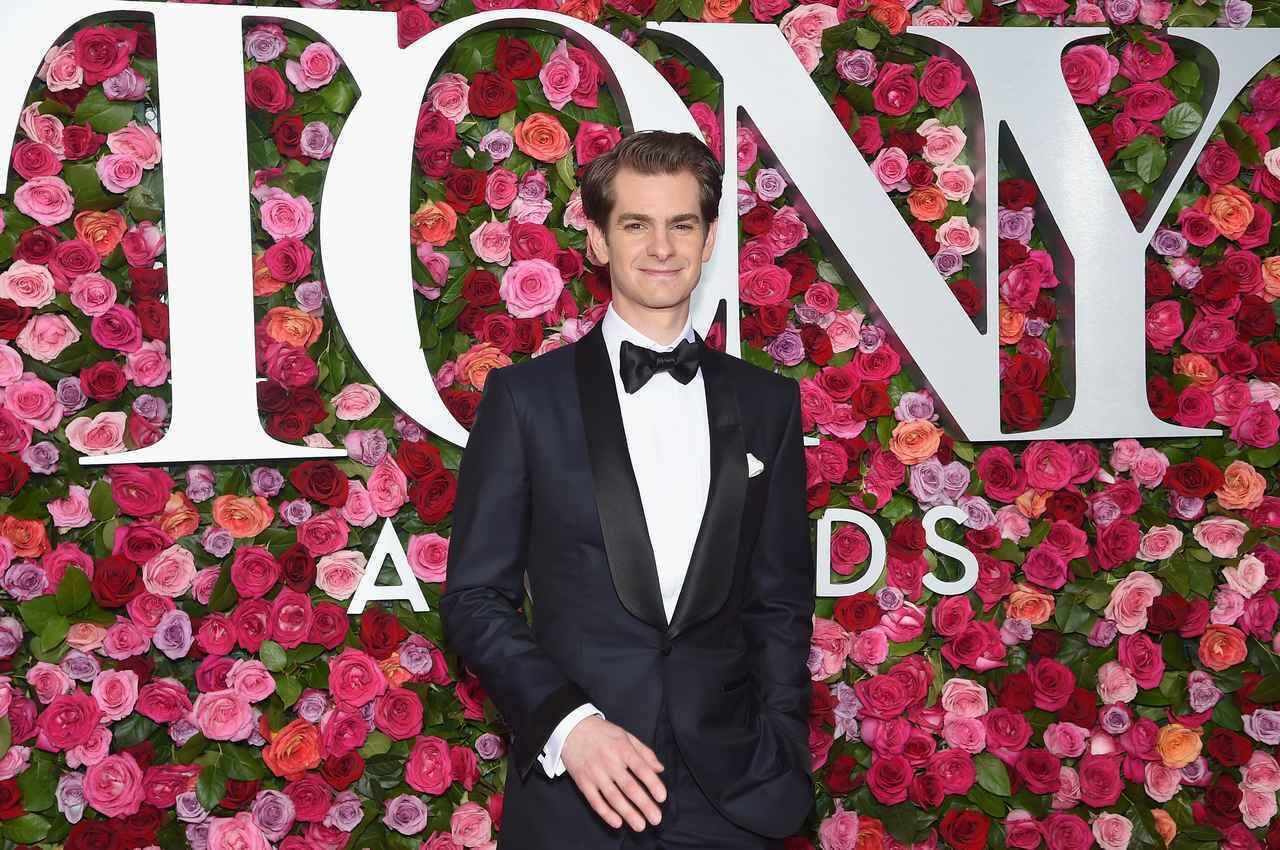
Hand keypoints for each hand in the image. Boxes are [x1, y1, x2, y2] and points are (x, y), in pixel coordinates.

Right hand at [560, 715, 666, 830]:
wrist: (571, 728)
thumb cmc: (602, 732)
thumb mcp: (625, 736)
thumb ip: (644, 752)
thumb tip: (660, 769)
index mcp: (622, 749)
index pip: (641, 769)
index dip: (653, 784)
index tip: (662, 797)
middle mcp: (609, 762)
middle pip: (629, 787)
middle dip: (644, 805)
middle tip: (656, 819)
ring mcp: (595, 773)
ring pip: (613, 797)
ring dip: (628, 813)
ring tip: (640, 825)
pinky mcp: (583, 782)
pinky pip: (595, 801)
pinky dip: (606, 813)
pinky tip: (617, 822)